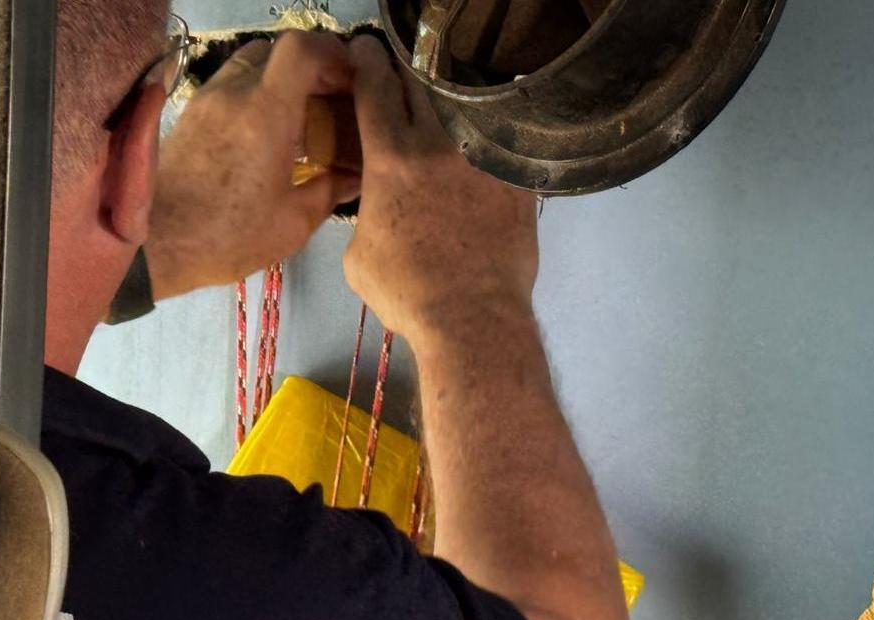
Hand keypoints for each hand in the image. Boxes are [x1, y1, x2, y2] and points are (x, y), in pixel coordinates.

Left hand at [146, 31, 360, 300]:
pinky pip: (231, 82)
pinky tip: (269, 130)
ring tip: (300, 113)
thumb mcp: (294, 222)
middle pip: (278, 49)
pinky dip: (257, 91)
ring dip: (281, 77)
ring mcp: (208, 99)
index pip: (301, 49)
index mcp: (266, 113)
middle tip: (332, 98)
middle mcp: (234, 93)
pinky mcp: (191, 113)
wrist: (154, 246)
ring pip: (251, 62)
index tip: (352, 78)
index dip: (333, 53)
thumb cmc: (228, 237)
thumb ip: (331, 189)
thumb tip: (357, 173)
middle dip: (311, 66)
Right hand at [341, 36, 538, 348]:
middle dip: (405, 71)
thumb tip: (379, 205)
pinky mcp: (515, 180)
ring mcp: (480, 159)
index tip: (364, 50)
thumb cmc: (406, 292)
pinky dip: (484, 137)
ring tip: (440, 105)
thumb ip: (367, 213)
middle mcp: (436, 146)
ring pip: (462, 110)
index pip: (375, 89)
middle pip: (419, 85)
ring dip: (446, 102)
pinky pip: (497, 143)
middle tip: (399, 72)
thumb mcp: (358, 254)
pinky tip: (480, 142)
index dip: (366, 61)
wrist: (472, 316)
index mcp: (390, 159)